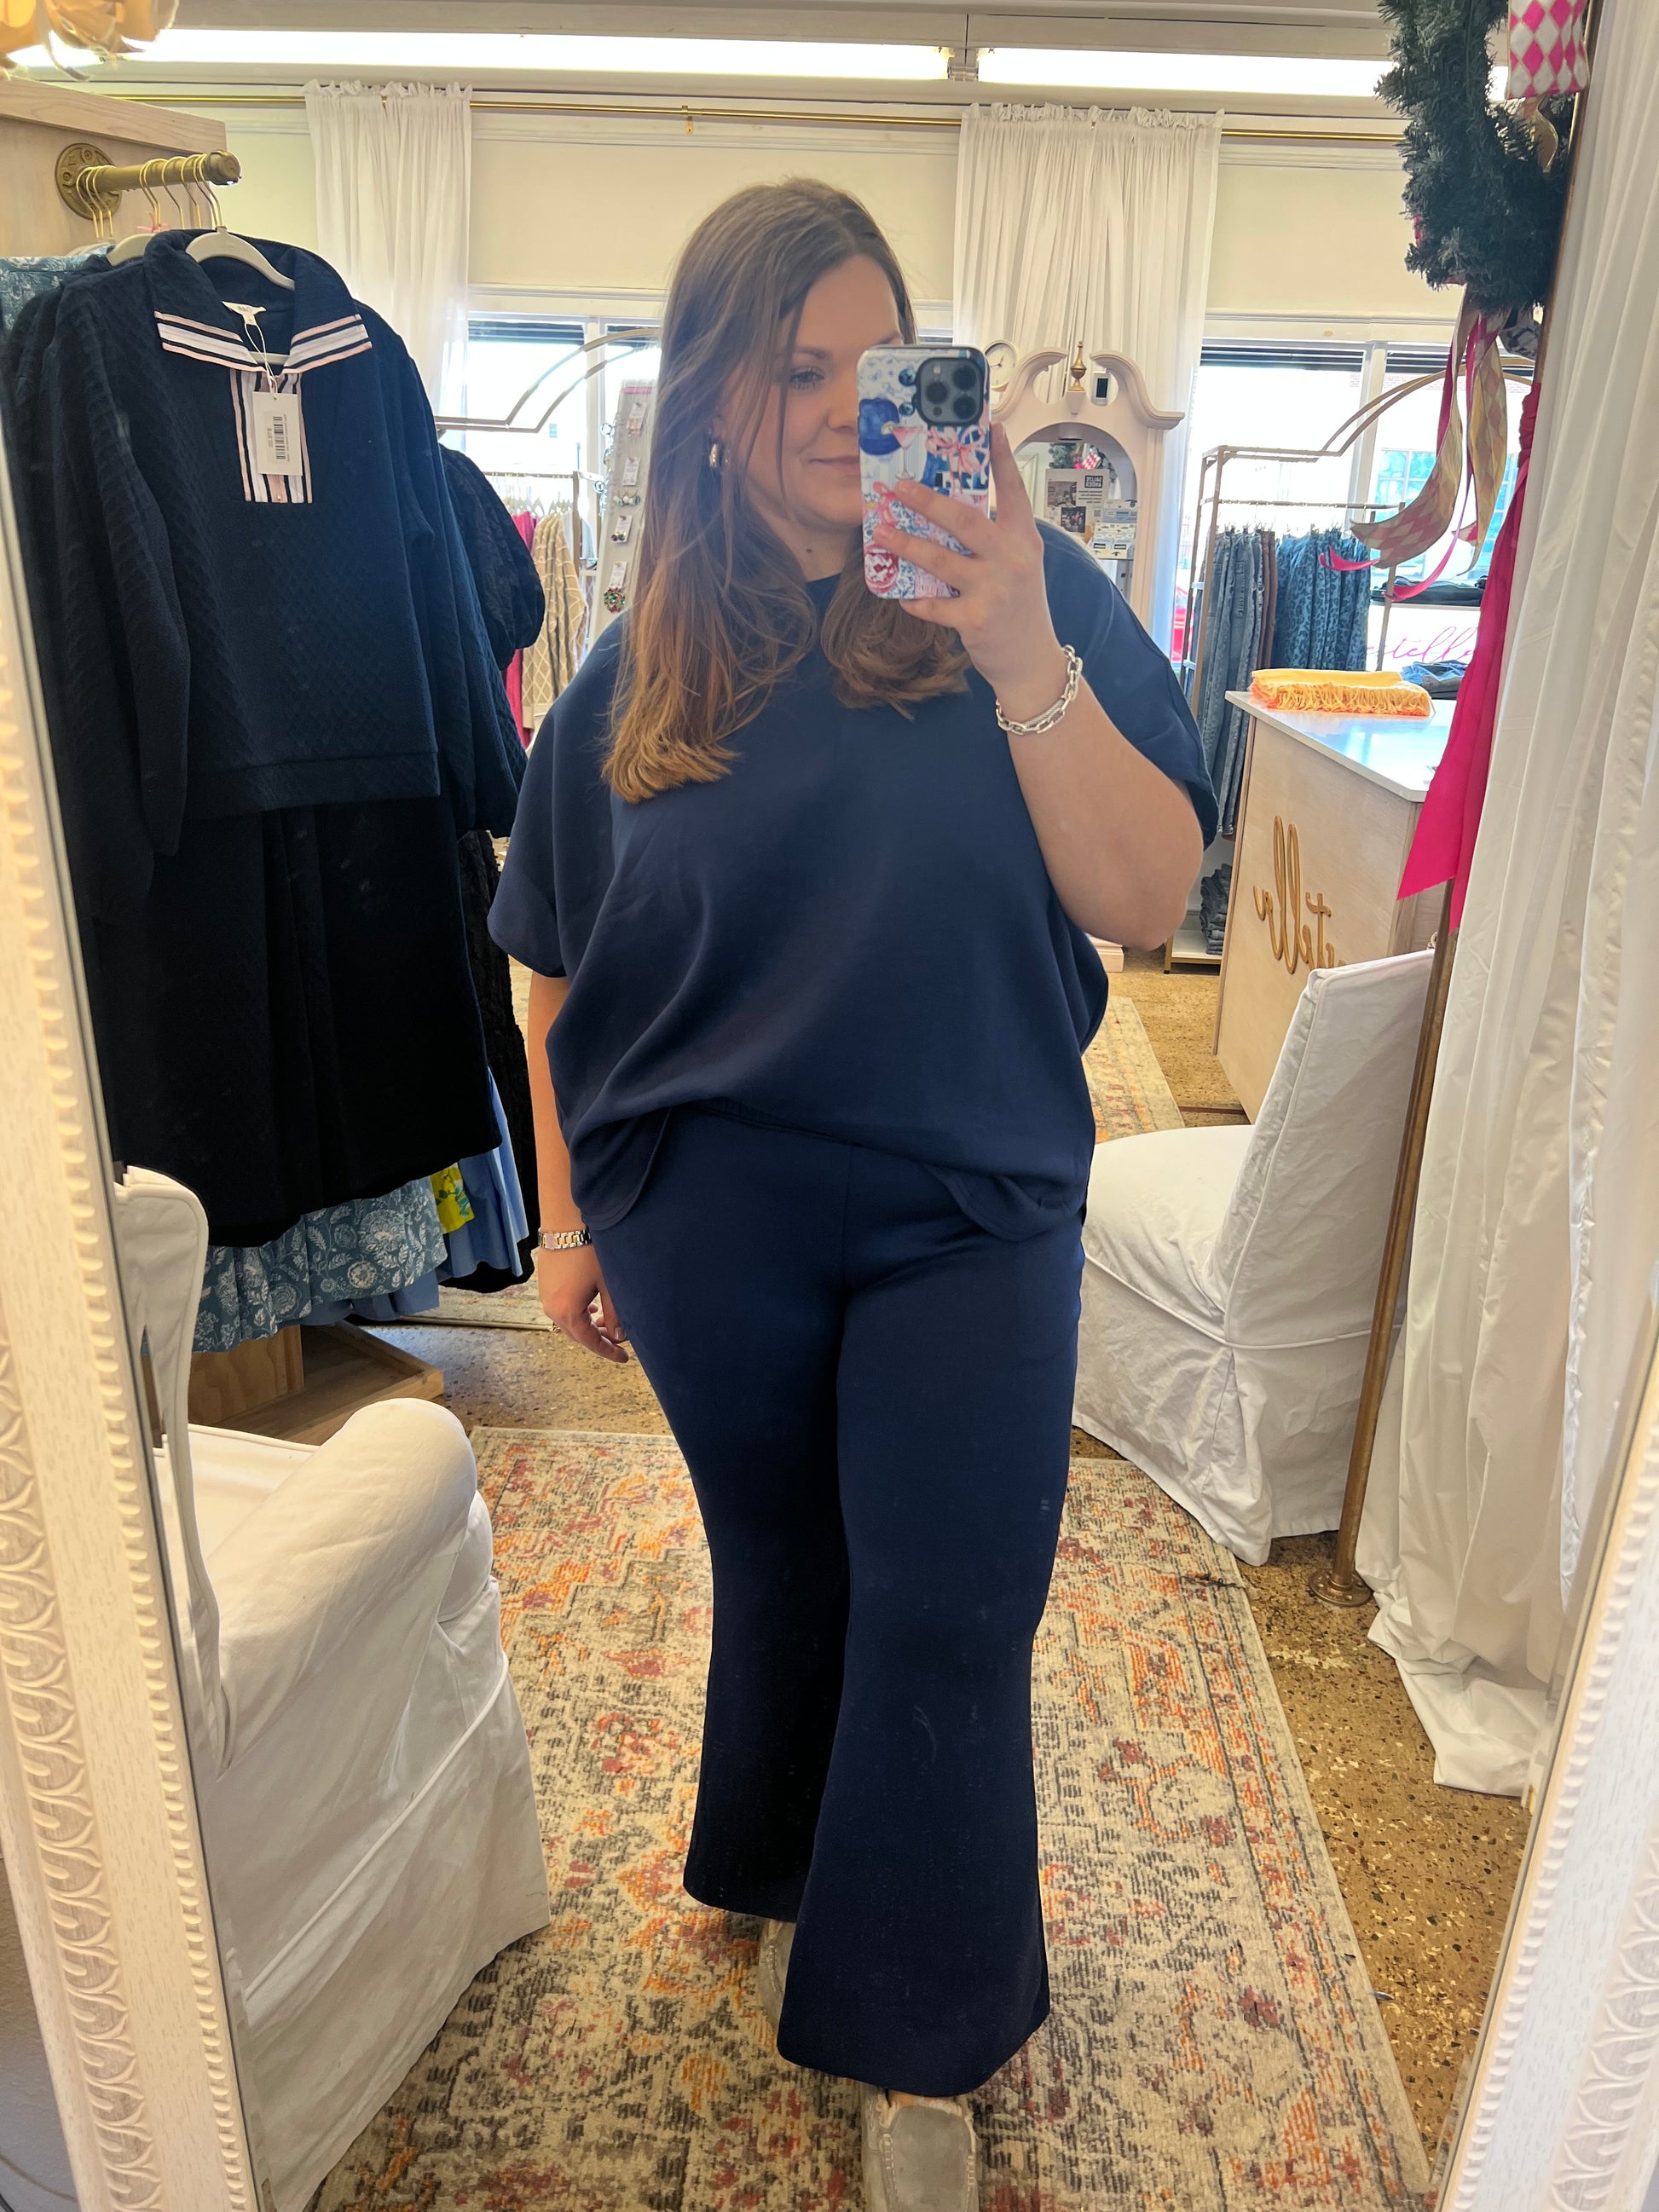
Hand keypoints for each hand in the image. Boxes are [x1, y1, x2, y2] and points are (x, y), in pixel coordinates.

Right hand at [535, 1243, 629, 1363]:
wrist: (565, 1223)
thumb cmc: (588, 1252)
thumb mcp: (608, 1284)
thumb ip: (616, 1313)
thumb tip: (620, 1335)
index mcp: (568, 1313)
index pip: (591, 1342)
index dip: (609, 1351)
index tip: (624, 1358)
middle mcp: (552, 1309)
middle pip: (578, 1335)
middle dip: (600, 1339)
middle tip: (620, 1340)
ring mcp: (545, 1297)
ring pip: (569, 1322)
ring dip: (589, 1326)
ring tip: (608, 1323)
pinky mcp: (545, 1286)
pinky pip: (561, 1309)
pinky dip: (578, 1314)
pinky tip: (591, 1307)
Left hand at [869, 421, 1070, 716]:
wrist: (1031, 660)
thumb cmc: (1019, 607)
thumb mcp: (1018, 565)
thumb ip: (994, 538)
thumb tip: (948, 513)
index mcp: (1023, 539)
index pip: (1013, 491)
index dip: (1002, 458)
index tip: (990, 425)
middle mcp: (1011, 559)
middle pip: (965, 521)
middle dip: (928, 502)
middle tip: (899, 487)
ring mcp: (993, 590)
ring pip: (940, 560)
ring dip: (906, 544)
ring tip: (879, 531)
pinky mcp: (975, 619)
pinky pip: (933, 605)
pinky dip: (913, 600)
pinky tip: (899, 594)